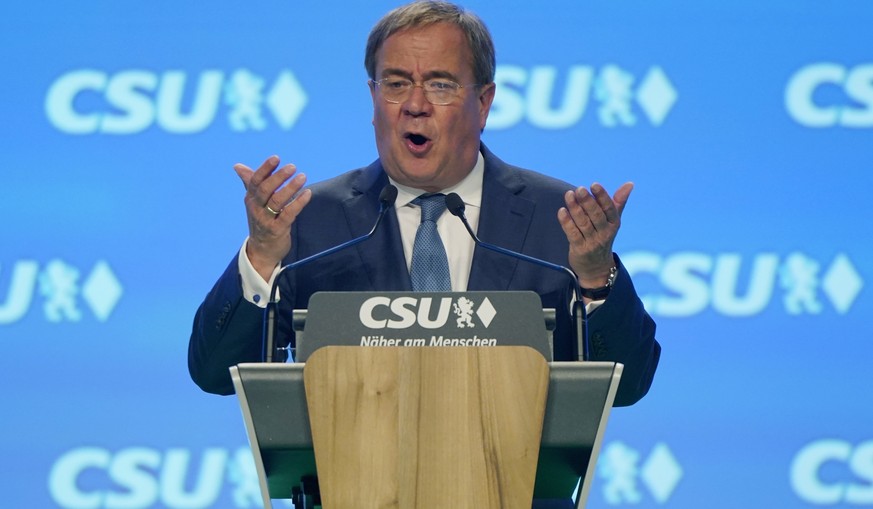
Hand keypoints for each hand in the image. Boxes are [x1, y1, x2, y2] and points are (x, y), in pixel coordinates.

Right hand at [234, 155, 311, 279]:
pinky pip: (288, 214)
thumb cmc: (261, 221)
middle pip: (265, 190)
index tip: (276, 158)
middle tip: (292, 167)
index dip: (265, 169)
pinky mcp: (277, 230)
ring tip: (302, 177)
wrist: (262, 250)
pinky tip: (307, 193)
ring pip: (277, 201)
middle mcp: (256, 209)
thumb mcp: (254, 202)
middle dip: (278, 177)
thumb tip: (237, 166)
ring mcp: (266, 220)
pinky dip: (298, 203)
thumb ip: (250, 183)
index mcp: (251, 199)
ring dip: (290, 188)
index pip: (255, 181)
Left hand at [557, 182, 632, 289]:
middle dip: (588, 202)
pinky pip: (573, 234)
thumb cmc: (603, 236)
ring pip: (583, 223)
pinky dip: (567, 222)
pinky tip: (562, 211)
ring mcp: (592, 242)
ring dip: (575, 208)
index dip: (602, 196)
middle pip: (596, 216)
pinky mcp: (580, 249)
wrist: (596, 267)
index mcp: (614, 223)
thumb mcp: (612, 221)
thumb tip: (630, 183)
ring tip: (569, 195)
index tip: (594, 184)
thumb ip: (618, 201)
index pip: (609, 208)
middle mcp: (605, 233)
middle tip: (579, 189)